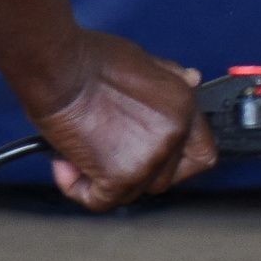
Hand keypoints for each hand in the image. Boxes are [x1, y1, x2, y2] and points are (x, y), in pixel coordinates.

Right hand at [28, 31, 217, 210]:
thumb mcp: (143, 59)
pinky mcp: (118, 178)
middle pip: (166, 177)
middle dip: (137, 168)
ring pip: (135, 190)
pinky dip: (78, 188)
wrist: (58, 67)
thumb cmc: (89, 59)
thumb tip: (192, 78)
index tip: (157, 157)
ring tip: (82, 147)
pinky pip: (100, 201)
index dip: (179, 160)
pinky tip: (66, 164)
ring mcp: (147, 159)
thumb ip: (170, 77)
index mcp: (182, 108)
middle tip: (108, 149)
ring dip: (107, 177)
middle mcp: (171, 135)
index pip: (202, 153)